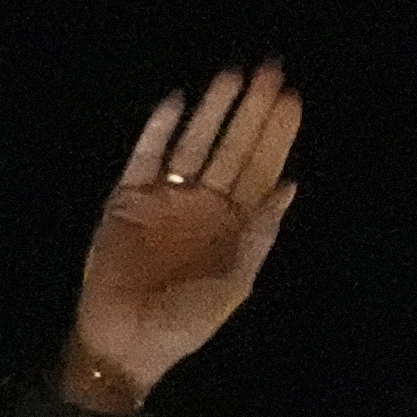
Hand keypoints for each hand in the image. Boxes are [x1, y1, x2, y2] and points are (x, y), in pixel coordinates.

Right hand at [61, 63, 302, 410]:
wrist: (123, 345)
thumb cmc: (184, 325)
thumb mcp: (234, 285)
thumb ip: (260, 236)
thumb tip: (290, 186)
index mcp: (234, 225)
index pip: (261, 169)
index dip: (277, 135)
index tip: (293, 99)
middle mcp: (203, 203)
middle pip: (233, 147)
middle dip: (252, 111)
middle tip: (271, 71)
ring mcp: (165, 197)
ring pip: (194, 143)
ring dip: (213, 111)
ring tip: (232, 75)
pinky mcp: (127, 198)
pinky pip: (146, 155)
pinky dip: (159, 130)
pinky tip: (178, 102)